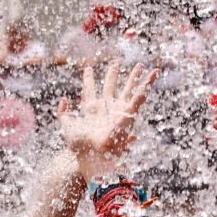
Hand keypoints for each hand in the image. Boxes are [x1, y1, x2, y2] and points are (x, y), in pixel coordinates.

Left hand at [57, 61, 157, 176]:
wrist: (94, 156)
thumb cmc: (81, 146)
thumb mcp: (66, 127)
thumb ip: (62, 113)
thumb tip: (65, 99)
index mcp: (91, 110)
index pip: (90, 91)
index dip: (89, 80)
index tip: (88, 69)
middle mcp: (106, 108)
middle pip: (111, 86)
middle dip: (114, 73)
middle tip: (116, 61)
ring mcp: (119, 110)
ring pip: (129, 89)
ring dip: (135, 77)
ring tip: (142, 65)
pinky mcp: (129, 113)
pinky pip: (139, 97)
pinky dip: (147, 85)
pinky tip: (154, 74)